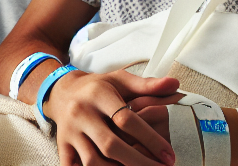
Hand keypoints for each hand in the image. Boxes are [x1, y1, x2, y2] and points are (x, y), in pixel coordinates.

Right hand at [46, 67, 180, 165]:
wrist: (63, 91)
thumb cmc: (97, 87)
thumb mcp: (121, 80)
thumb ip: (148, 85)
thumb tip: (175, 85)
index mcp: (99, 95)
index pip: (127, 119)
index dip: (150, 139)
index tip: (168, 154)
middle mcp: (82, 113)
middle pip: (111, 145)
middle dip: (138, 161)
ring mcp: (70, 132)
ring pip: (92, 160)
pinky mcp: (62, 145)